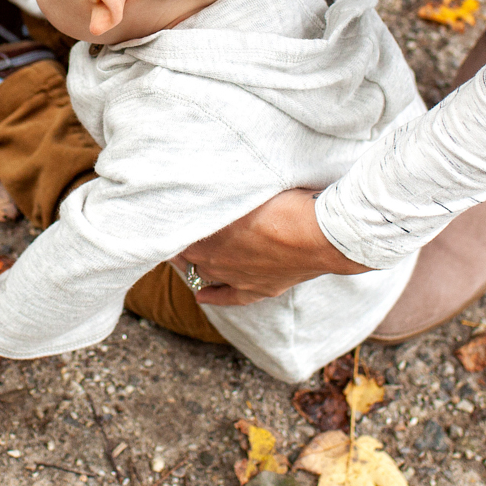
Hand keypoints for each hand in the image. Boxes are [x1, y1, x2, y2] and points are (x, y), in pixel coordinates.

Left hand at [171, 188, 369, 305]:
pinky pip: (232, 297)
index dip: (169, 226)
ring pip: (205, 274)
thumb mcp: (244, 192)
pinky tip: (201, 296)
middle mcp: (219, 263)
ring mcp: (240, 278)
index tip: (163, 216)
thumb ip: (219, 196)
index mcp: (209, 239)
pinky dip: (215, 296)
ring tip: (179, 256)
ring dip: (192, 265)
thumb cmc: (285, 205)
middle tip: (169, 231)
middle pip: (187, 256)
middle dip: (177, 244)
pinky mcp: (262, 287)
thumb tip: (195, 188)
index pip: (177, 237)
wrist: (322, 234)